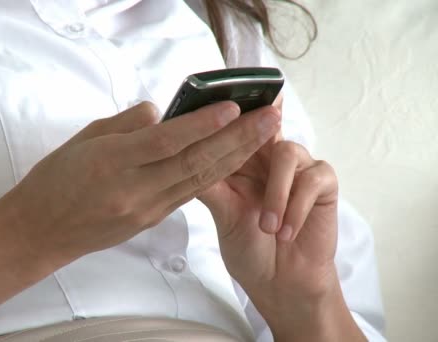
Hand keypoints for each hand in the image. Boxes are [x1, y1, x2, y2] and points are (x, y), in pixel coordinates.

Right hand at [7, 101, 279, 267]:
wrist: (41, 231)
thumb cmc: (55, 179)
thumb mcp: (84, 139)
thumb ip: (127, 124)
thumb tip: (162, 113)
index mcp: (112, 162)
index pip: (167, 141)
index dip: (203, 125)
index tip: (233, 107)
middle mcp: (133, 189)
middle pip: (194, 162)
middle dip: (237, 139)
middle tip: (270, 118)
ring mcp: (144, 210)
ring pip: (199, 181)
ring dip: (235, 158)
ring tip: (264, 138)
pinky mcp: (149, 221)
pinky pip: (188, 194)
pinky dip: (214, 176)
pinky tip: (235, 161)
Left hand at [198, 120, 364, 339]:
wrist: (277, 282)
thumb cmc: (248, 246)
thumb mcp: (222, 213)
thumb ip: (209, 183)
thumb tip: (182, 154)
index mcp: (243, 160)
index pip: (239, 126)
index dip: (236, 108)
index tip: (227, 95)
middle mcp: (270, 158)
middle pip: (267, 126)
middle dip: (260, 125)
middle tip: (258, 120)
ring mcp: (298, 169)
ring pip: (287, 153)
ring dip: (276, 193)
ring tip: (268, 227)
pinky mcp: (323, 185)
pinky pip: (313, 179)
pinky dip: (297, 207)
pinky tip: (286, 232)